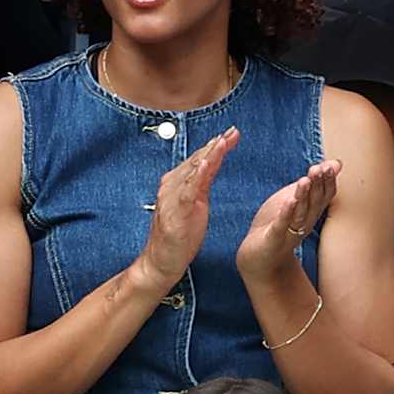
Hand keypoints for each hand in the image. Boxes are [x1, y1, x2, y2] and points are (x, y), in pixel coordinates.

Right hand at [132, 128, 238, 292]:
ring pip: (192, 172)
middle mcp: (172, 185)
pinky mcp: (174, 213)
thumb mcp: (195, 204)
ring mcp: (171, 198)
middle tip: (233, 131)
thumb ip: (202, 183)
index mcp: (177, 183)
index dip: (215, 146)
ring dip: (208, 155)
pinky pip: (186, 191)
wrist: (161, 262)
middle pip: (196, 160)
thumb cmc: (178, 235)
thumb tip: (212, 163)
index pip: (199, 159)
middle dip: (215, 145)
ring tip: (222, 141)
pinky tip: (205, 165)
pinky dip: (196, 176)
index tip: (233, 133)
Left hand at [236, 160, 337, 285]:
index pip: (324, 195)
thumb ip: (314, 182)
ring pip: (300, 212)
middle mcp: (305, 222)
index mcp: (311, 212)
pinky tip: (289, 201)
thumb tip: (337, 163)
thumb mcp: (297, 199)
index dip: (328, 181)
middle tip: (319, 169)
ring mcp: (290, 232)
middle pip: (314, 202)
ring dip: (303, 196)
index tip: (331, 166)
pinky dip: (286, 213)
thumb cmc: (279, 225)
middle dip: (317, 185)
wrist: (260, 257)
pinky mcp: (274, 239)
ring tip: (305, 180)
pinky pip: (282, 225)